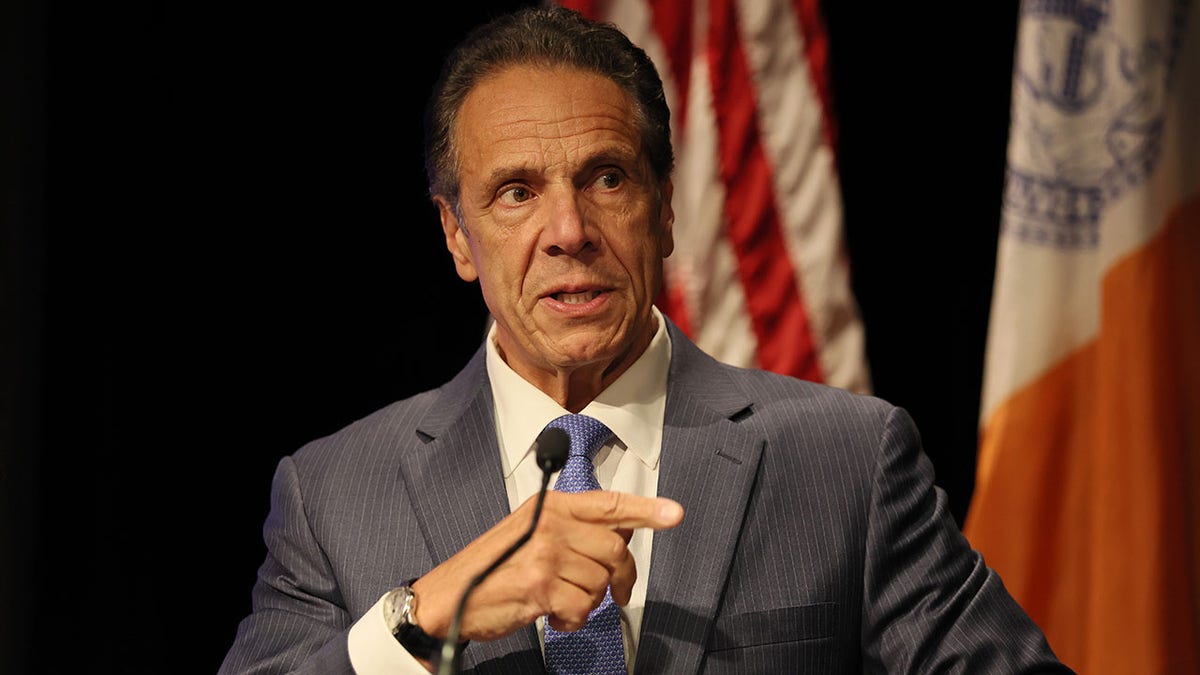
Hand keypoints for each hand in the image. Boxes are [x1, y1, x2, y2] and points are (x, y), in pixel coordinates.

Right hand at [411, 491, 683, 641]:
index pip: (608, 504)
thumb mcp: (531, 533)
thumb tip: (620, 535)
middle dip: (621, 578)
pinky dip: (573, 620)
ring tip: (563, 602)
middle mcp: (550, 524)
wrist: (449, 597)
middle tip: (615, 593)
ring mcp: (545, 553)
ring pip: (600, 582)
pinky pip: (582, 607)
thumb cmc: (492, 569)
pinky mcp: (541, 585)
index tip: (674, 514)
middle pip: (615, 549)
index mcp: (550, 506)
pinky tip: (554, 615)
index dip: (646, 511)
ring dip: (589, 602)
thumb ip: (572, 529)